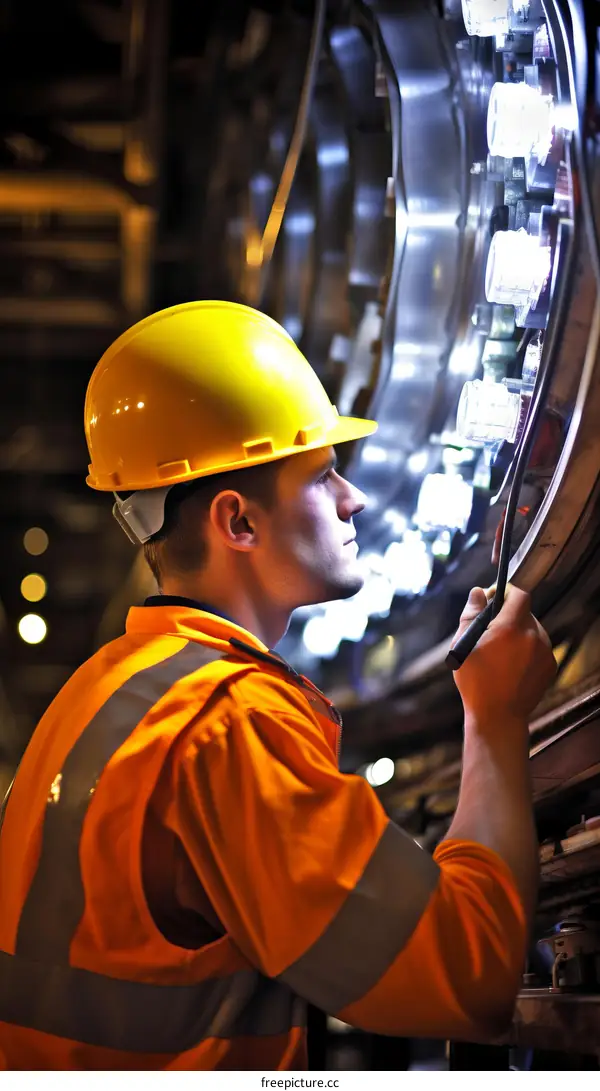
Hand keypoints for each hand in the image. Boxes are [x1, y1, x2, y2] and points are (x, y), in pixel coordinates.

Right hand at [452, 585, 556, 728]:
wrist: (498, 716)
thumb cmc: (476, 682)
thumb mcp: (463, 645)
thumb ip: (471, 614)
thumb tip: (478, 592)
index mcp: (511, 628)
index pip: (519, 594)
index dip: (506, 593)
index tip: (493, 600)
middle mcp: (534, 636)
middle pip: (525, 612)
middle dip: (509, 616)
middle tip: (491, 632)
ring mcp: (545, 652)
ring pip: (533, 629)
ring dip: (518, 633)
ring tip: (501, 653)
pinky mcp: (550, 665)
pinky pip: (539, 646)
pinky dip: (527, 649)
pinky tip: (511, 665)